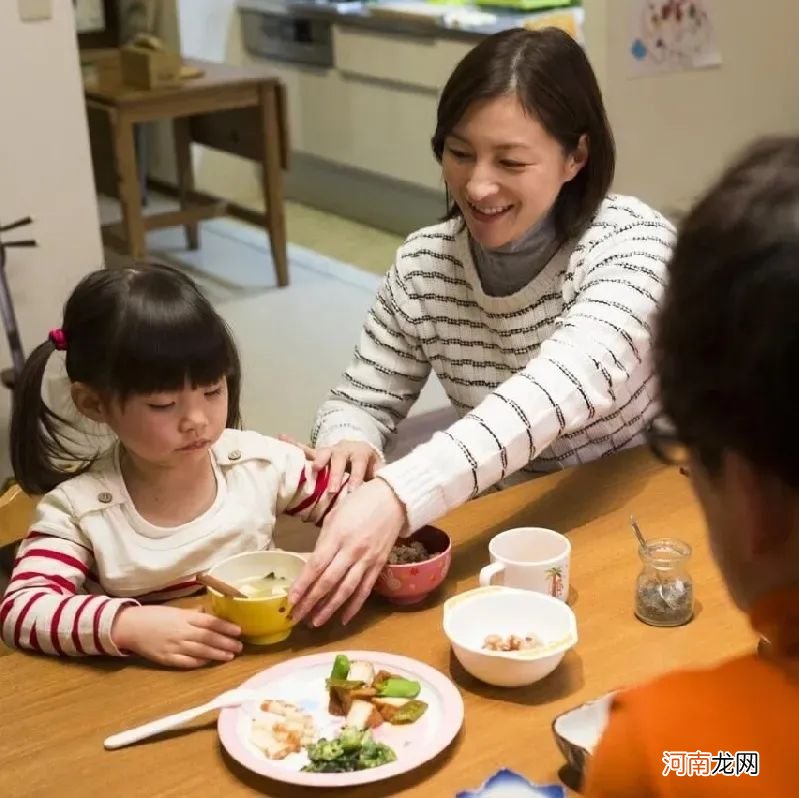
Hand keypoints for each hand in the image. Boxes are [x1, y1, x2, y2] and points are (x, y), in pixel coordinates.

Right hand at [112, 605, 241, 668]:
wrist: (130, 627)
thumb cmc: (154, 616)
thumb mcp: (176, 610)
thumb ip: (193, 614)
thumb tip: (210, 613)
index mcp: (185, 617)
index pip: (210, 622)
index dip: (226, 627)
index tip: (239, 631)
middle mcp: (182, 631)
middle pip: (208, 638)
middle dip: (225, 643)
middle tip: (239, 647)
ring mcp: (174, 646)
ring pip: (200, 651)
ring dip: (217, 654)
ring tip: (230, 656)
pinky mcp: (166, 658)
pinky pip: (186, 662)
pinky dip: (199, 662)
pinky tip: (209, 662)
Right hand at [279, 435, 382, 491]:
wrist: (361, 452)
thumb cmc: (369, 468)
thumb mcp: (377, 473)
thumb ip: (379, 484)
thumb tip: (386, 500)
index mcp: (360, 454)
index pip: (359, 465)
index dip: (356, 476)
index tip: (352, 491)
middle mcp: (344, 450)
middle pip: (339, 459)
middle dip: (335, 474)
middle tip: (332, 490)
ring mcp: (330, 450)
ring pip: (322, 454)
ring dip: (317, 462)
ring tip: (313, 470)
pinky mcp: (318, 453)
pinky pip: (305, 449)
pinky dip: (293, 444)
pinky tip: (281, 438)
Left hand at [288, 478, 405, 626]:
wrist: (394, 499)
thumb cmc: (360, 502)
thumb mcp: (335, 515)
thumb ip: (324, 541)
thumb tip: (313, 563)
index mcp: (337, 535)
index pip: (316, 565)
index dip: (302, 585)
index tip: (290, 600)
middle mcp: (352, 551)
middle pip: (328, 582)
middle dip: (310, 602)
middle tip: (296, 617)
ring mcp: (367, 560)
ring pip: (346, 590)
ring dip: (329, 609)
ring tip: (315, 622)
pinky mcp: (379, 566)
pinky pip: (365, 590)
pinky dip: (354, 606)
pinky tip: (343, 619)